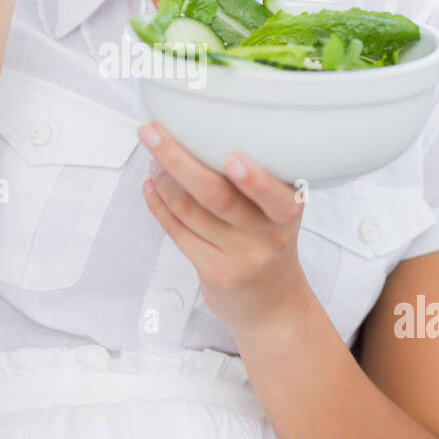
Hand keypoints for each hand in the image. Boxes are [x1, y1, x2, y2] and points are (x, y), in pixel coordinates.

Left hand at [139, 121, 306, 343]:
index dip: (254, 180)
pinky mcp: (215, 273)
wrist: (274, 306)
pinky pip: (178, 233)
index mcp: (287, 211)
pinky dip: (159, 205)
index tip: (233, 160)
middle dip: (177, 159)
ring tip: (153, 159)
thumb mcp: (279, 212)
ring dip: (163, 179)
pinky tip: (150, 187)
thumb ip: (257, 182)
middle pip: (216, 195)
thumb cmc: (270, 244)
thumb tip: (203, 134)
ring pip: (188, 210)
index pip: (273, 195)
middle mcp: (265, 236)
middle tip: (152, 133)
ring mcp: (239, 258)